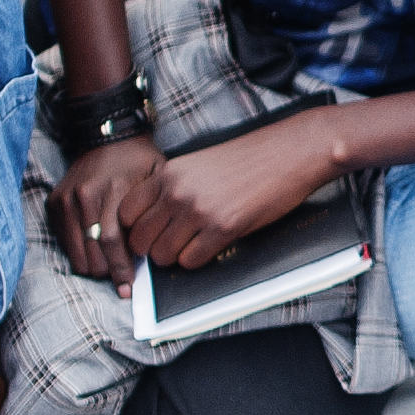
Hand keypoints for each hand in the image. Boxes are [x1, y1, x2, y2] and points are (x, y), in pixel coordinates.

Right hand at [54, 136, 164, 295]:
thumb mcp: (157, 177)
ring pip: (77, 251)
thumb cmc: (138, 161)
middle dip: (108, 272)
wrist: (106, 136)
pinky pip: (66, 241)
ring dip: (93, 267)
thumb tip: (156, 249)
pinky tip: (94, 255)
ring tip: (108, 271)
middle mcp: (85, 195)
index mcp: (113, 189)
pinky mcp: (55, 203)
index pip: (113, 240)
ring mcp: (67, 200)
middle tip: (121, 282)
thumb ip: (155, 210)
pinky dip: (79, 254)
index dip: (120, 268)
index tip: (127, 287)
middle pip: (93, 251)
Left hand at [121, 115, 331, 271]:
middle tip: (169, 246)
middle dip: (152, 249)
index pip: (126, 213)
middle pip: (139, 239)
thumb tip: (156, 220)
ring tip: (191, 247)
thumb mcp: (198, 164)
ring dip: (174, 258)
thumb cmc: (248, 158)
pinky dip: (197, 260)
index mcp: (169, 173)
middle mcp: (177, 191)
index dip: (135, 229)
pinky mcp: (223, 227)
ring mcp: (198, 210)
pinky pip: (191, 261)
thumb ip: (173, 187)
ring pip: (162, 255)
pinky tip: (210, 246)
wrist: (287, 153)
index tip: (148, 233)